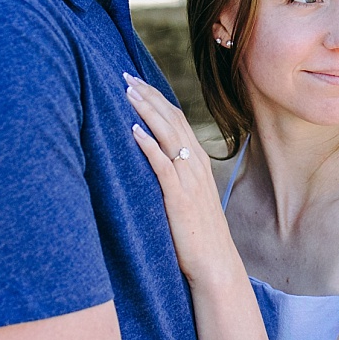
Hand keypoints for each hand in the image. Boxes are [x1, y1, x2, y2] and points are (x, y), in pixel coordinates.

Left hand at [124, 74, 240, 287]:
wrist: (215, 263)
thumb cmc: (197, 235)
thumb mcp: (187, 198)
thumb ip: (174, 177)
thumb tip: (153, 163)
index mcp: (196, 162)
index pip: (176, 119)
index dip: (156, 98)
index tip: (135, 82)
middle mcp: (195, 164)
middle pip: (170, 119)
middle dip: (147, 95)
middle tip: (124, 76)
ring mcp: (188, 179)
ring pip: (167, 135)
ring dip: (146, 111)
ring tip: (126, 93)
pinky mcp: (179, 197)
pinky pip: (162, 165)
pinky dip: (148, 145)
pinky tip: (133, 131)